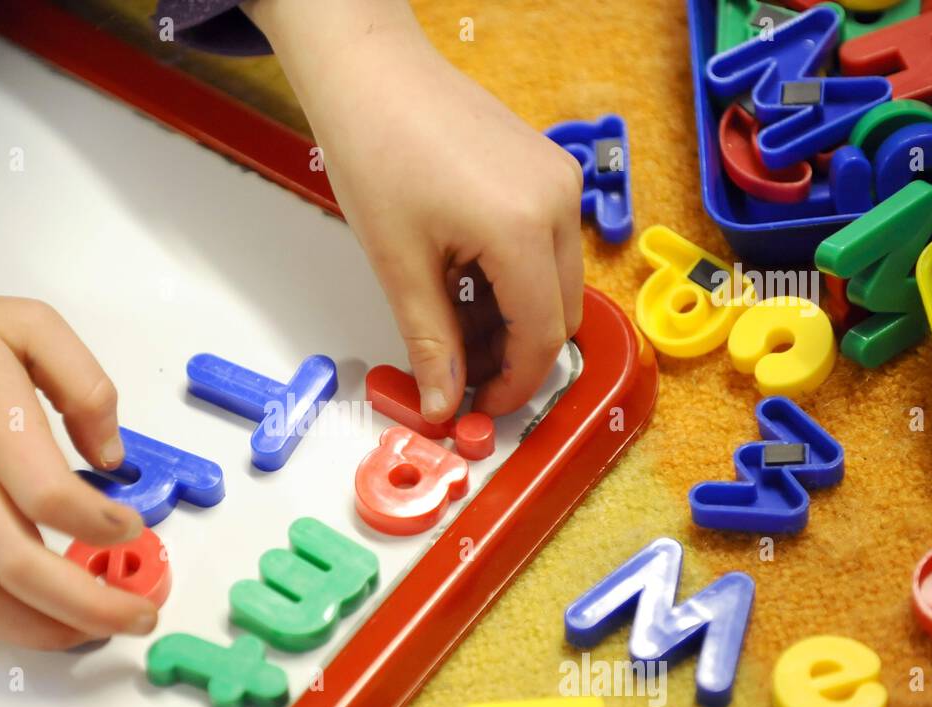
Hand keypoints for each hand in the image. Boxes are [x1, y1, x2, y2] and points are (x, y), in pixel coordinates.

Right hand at [0, 232, 155, 648]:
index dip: (102, 527)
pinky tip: (22, 616)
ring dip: (42, 631)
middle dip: (92, 606)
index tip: (133, 529)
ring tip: (89, 631)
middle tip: (138, 616)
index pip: (52, 499)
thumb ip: (86, 385)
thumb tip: (112, 457)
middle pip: (23, 568)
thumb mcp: (28, 324)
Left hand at [246, 0, 583, 420]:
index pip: (541, 336)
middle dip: (513, 354)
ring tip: (449, 323)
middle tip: (459, 372)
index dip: (512, 384)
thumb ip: (430, 342)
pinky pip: (545, 244)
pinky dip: (512, 278)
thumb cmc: (376, 148)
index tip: (480, 406)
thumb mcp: (399, 265)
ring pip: (555, 282)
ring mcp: (557, 181)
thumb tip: (443, 402)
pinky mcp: (545, 170)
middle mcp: (557, 201)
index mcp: (522, 228)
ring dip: (511, 317)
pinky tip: (462, 281)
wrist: (371, 74)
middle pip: (560, 313)